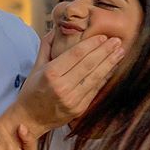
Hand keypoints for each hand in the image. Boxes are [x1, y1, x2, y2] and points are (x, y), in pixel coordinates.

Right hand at [7, 32, 125, 136]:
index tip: (103, 37)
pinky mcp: (79, 109)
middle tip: (117, 41)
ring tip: (120, 52)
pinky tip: (112, 68)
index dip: (92, 44)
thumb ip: (46, 47)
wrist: (30, 119)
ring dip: (110, 63)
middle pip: (88, 65)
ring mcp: (72, 100)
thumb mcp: (35, 67)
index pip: (76, 55)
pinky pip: (95, 90)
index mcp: (50, 74)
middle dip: (105, 51)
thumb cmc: (31, 92)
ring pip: (95, 77)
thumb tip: (56, 29)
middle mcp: (62, 87)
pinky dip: (105, 78)